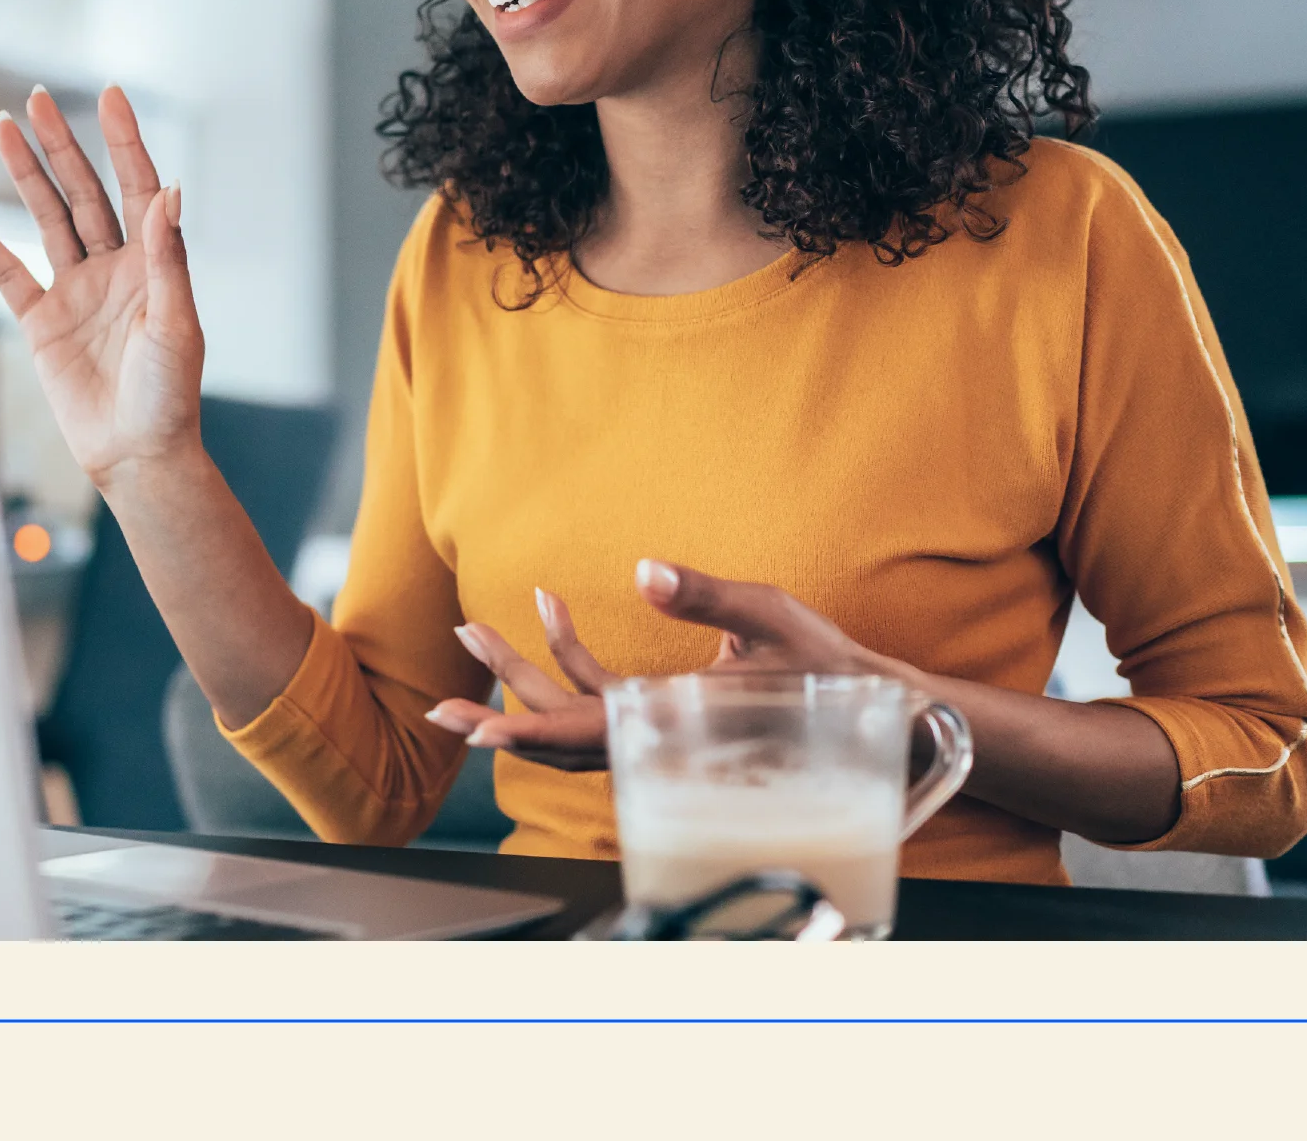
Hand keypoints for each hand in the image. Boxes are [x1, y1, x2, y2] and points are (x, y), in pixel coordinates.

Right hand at [0, 86, 200, 490]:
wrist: (137, 454)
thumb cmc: (169, 396)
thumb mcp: (176, 325)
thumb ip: (167, 259)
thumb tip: (169, 193)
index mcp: (153, 264)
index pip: (137, 188)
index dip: (124, 142)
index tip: (111, 96)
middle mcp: (114, 268)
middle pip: (84, 192)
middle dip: (62, 145)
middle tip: (38, 99)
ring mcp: (76, 291)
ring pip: (46, 219)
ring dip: (25, 175)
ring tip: (2, 128)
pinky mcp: (43, 321)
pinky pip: (7, 274)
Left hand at [422, 559, 929, 770]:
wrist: (868, 706)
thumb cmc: (823, 664)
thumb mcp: (769, 615)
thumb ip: (705, 593)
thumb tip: (645, 570)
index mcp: (676, 723)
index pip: (585, 735)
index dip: (527, 734)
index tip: (477, 733)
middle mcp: (656, 735)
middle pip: (558, 734)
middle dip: (496, 712)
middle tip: (438, 702)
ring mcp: (655, 727)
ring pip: (571, 715)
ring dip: (520, 676)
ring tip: (473, 628)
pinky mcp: (662, 711)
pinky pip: (599, 693)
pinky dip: (568, 655)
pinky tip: (552, 605)